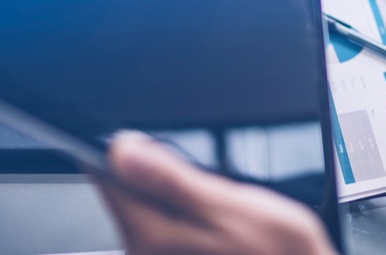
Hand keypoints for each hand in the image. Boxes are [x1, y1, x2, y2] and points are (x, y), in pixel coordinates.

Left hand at [93, 132, 336, 254]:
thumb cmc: (276, 253)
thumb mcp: (233, 204)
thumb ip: (173, 179)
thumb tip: (122, 150)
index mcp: (152, 233)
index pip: (109, 177)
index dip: (128, 149)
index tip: (152, 142)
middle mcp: (145, 250)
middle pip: (129, 191)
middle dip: (161, 172)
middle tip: (207, 180)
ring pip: (150, 206)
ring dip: (180, 194)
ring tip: (221, 203)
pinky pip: (168, 225)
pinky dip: (190, 214)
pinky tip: (222, 221)